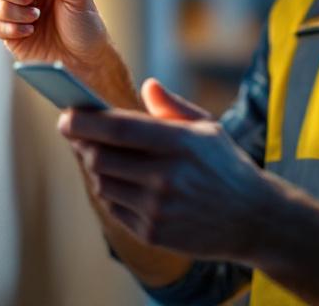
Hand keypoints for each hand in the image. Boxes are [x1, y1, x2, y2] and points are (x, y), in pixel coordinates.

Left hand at [60, 78, 277, 260]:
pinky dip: (108, 192)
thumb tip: (147, 86)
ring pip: (102, 184)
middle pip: (100, 158)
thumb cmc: (226, 166)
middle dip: (80, 143)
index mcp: (179, 143)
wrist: (253, 220)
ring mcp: (157, 209)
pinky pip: (113, 208)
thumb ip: (173, 107)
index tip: (65, 115)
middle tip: (74, 132)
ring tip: (98, 155)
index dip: (84, 121)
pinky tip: (118, 181)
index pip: (118, 129)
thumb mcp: (208, 128)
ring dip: (94, 168)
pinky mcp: (152, 233)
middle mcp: (166, 177)